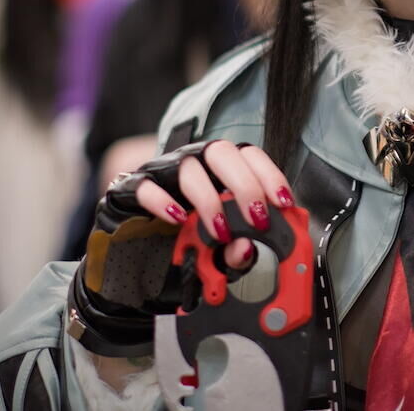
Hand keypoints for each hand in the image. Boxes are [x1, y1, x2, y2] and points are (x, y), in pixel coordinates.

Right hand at [120, 140, 292, 271]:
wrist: (129, 262)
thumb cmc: (180, 246)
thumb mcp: (216, 254)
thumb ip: (234, 253)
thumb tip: (245, 248)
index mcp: (218, 171)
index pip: (248, 155)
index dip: (269, 174)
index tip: (284, 203)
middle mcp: (192, 163)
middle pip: (220, 151)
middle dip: (244, 184)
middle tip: (258, 219)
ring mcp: (160, 172)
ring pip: (187, 167)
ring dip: (210, 200)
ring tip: (220, 232)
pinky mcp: (129, 189)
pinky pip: (144, 186)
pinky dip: (163, 201)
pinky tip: (178, 219)